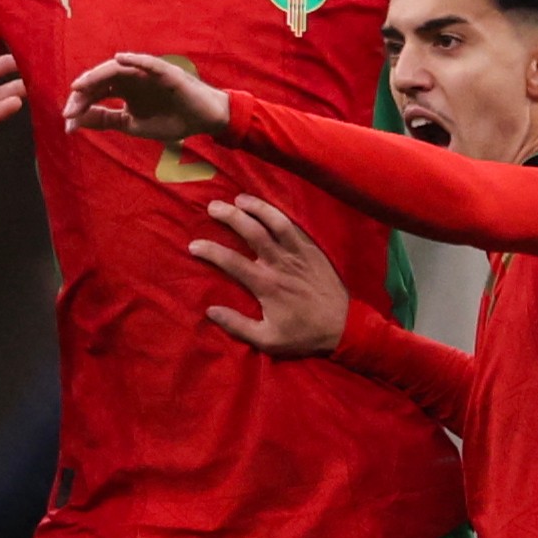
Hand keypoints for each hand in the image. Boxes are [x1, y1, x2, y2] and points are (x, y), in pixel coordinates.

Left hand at [68, 50, 232, 143]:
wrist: (202, 120)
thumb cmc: (170, 119)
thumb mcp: (131, 124)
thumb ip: (106, 119)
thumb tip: (75, 120)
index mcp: (123, 90)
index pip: (96, 93)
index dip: (80, 106)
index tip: (68, 124)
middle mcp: (131, 78)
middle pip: (101, 80)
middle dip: (83, 94)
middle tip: (69, 110)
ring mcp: (147, 73)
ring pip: (117, 69)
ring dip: (98, 75)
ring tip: (81, 85)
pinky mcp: (165, 72)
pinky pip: (148, 62)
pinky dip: (134, 59)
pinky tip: (119, 59)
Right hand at [190, 194, 346, 355]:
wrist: (344, 326)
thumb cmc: (304, 334)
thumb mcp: (268, 340)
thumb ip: (238, 325)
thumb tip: (211, 311)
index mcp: (266, 284)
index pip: (232, 262)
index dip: (210, 251)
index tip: (194, 245)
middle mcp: (280, 263)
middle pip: (252, 231)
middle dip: (230, 216)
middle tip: (213, 206)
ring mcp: (299, 253)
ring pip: (276, 222)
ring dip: (256, 207)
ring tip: (239, 198)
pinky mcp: (313, 250)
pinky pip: (295, 226)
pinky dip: (279, 213)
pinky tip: (268, 208)